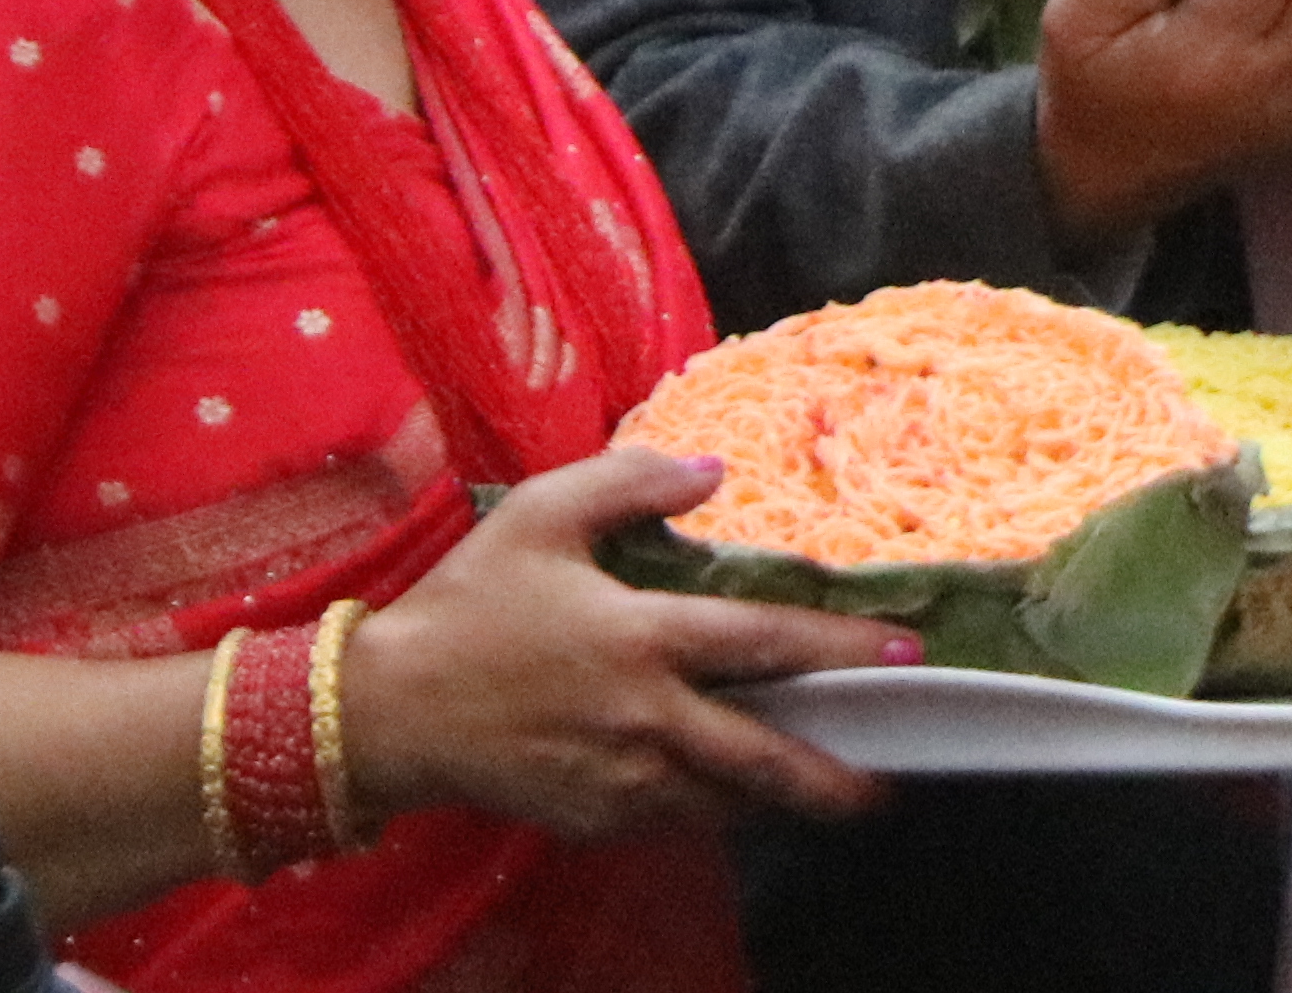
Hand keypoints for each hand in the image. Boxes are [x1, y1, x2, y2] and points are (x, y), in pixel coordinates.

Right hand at [342, 446, 901, 838]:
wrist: (387, 712)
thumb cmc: (467, 605)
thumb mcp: (541, 513)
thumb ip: (632, 481)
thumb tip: (713, 472)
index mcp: (642, 638)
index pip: (767, 643)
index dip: (843, 646)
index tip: (905, 652)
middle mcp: (647, 719)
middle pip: (766, 757)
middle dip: (836, 774)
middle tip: (887, 779)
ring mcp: (621, 780)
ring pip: (726, 801)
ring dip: (778, 797)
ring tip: (825, 788)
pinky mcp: (594, 819)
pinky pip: (673, 820)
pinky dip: (712, 809)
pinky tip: (729, 795)